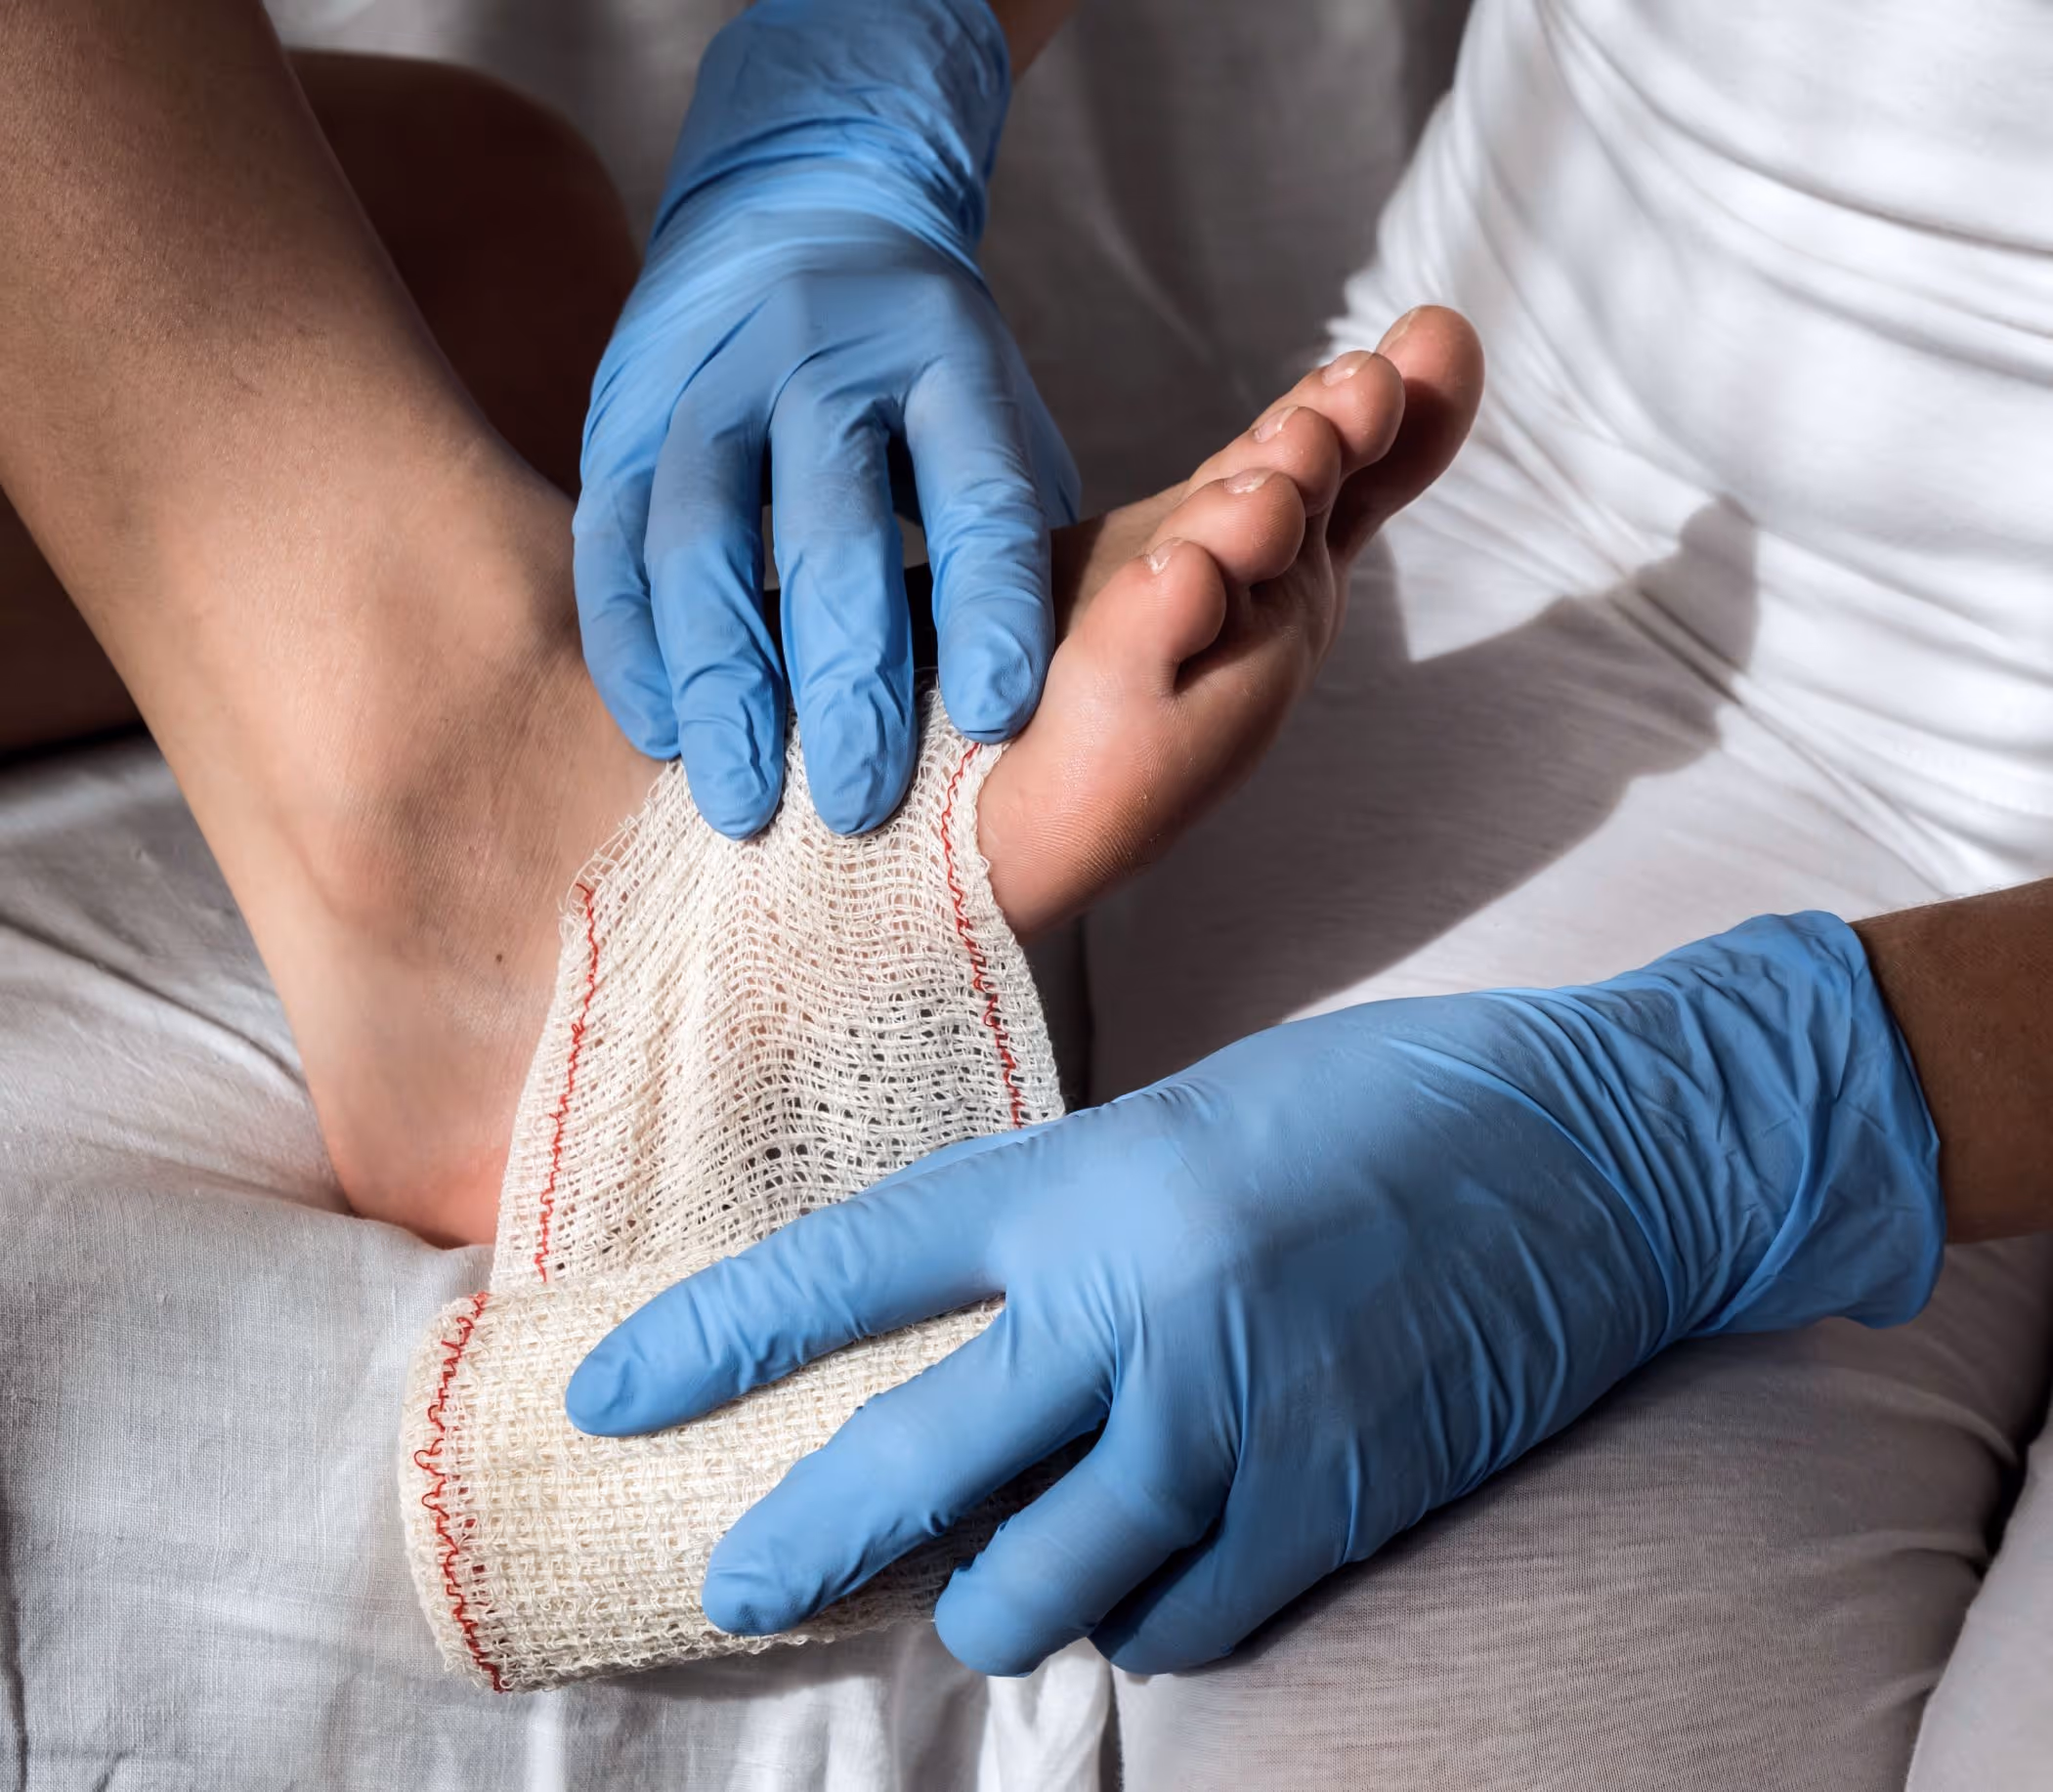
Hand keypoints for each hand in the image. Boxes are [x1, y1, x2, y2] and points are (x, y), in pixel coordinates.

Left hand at [565, 914, 1944, 1673]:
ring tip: (982, 1579)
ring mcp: (1237, 1422)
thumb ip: (1067, 1227)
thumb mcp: (1187, 1119)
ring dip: (989, 1600)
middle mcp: (1139, 1305)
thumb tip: (968, 1339)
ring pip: (1039, 1589)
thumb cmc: (1382, 1104)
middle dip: (804, 1544)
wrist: (1598, 1151)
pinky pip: (1175, 1623)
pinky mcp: (1330, 1510)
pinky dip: (1134, 1616)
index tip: (611, 1390)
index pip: (855, 1267)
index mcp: (1090, 1180)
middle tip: (742, 1579)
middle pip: (914, 1470)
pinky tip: (1139, 1578)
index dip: (716, 1335)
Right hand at [573, 0, 1078, 837]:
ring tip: (742, 804)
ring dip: (723, 683)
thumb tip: (1047, 705)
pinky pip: (612, 543)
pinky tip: (662, 732)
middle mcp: (824, 366)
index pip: (979, 496)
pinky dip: (633, 645)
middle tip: (862, 807)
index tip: (996, 721)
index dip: (990, 611)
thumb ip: (1017, 533)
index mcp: (946, 363)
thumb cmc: (924, 369)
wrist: (798, 209)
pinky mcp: (620, 419)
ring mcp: (709, 387)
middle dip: (847, 681)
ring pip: (704, 541)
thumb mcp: (998, 411)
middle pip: (833, 530)